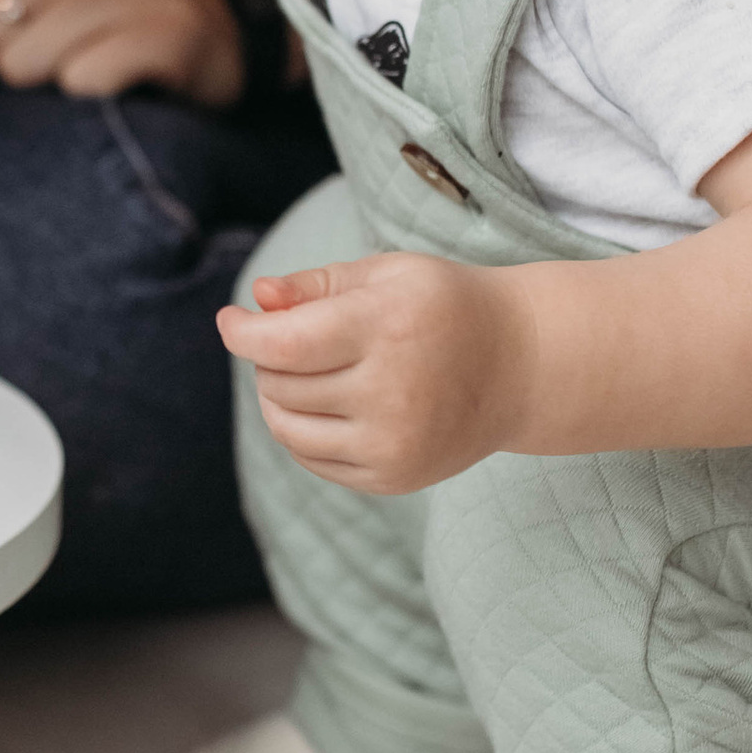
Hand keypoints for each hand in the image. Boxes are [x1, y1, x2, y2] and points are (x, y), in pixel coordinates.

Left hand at [219, 250, 534, 493]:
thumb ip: (316, 285)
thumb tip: (257, 299)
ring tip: (303, 371)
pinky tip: (328, 404)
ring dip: (278, 397)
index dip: (243, 333)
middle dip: (269, 358)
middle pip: (280, 385)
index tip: (231, 321)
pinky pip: (312, 458)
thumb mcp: (387, 275)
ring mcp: (393, 443)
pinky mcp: (393, 477)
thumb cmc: (443, 307)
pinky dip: (302, 431)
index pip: (284, 344)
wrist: (520, 366)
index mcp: (388, 327)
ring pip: (288, 427)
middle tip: (293, 337)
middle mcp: (392, 391)